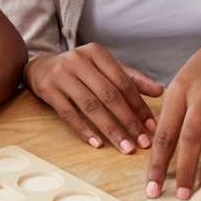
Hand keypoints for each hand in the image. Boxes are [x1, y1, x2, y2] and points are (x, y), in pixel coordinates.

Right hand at [23, 43, 162, 154]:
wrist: (40, 67)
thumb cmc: (79, 70)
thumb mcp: (103, 68)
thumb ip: (131, 79)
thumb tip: (160, 91)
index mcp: (96, 52)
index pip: (123, 81)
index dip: (139, 105)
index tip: (151, 127)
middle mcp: (79, 60)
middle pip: (108, 94)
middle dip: (128, 121)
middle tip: (141, 142)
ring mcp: (61, 74)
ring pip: (90, 105)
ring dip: (110, 129)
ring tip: (125, 147)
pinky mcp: (47, 89)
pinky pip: (68, 113)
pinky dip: (84, 130)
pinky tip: (97, 143)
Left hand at [146, 35, 200, 199]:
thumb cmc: (197, 75)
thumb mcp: (177, 88)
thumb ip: (168, 117)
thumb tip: (154, 153)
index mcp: (177, 91)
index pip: (165, 132)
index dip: (158, 162)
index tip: (153, 187)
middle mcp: (200, 93)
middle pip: (190, 136)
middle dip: (185, 169)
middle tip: (182, 196)